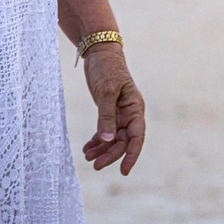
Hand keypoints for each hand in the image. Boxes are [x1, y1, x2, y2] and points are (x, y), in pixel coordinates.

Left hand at [80, 45, 145, 174]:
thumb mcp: (106, 92)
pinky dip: (97, 140)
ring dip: (102, 149)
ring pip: (112, 138)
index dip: (131, 155)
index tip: (124, 171)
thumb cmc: (106, 68)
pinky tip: (87, 148)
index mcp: (135, 108)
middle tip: (95, 165)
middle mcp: (129, 113)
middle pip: (123, 141)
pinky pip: (105, 131)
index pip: (137, 137)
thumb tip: (107, 141)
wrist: (99, 52)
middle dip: (111, 154)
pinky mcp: (108, 111)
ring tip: (87, 156)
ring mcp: (119, 113)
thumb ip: (106, 117)